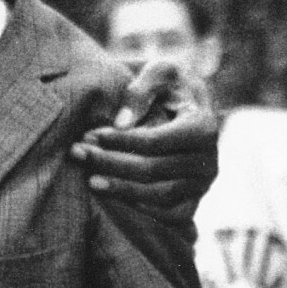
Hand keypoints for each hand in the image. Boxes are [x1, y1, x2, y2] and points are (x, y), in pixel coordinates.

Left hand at [71, 60, 219, 223]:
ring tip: (90, 180)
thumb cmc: (172, 84)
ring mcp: (202, 184)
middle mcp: (208, 160)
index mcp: (203, 127)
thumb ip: (141, 91)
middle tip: (78, 154)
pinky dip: (143, 212)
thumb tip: (121, 123)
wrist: (190, 104)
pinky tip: (115, 202)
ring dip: (121, 190)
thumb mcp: (160, 72)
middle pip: (152, 170)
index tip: (90, 136)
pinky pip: (171, 216)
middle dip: (110, 163)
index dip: (119, 141)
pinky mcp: (195, 201)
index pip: (154, 142)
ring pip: (158, 196)